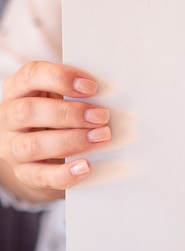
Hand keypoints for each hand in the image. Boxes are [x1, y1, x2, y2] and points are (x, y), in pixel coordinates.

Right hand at [0, 61, 110, 202]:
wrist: (41, 154)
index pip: (32, 75)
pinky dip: (65, 172)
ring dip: (71, 140)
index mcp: (19, 88)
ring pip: (33, 145)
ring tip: (100, 137)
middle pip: (29, 111)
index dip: (61, 78)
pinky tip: (85, 166)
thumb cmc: (55, 114)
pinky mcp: (24, 173)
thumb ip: (75, 92)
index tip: (91, 87)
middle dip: (70, 113)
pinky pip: (41, 175)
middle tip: (101, 116)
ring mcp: (13, 147)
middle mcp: (10, 117)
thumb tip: (109, 93)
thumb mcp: (59, 96)